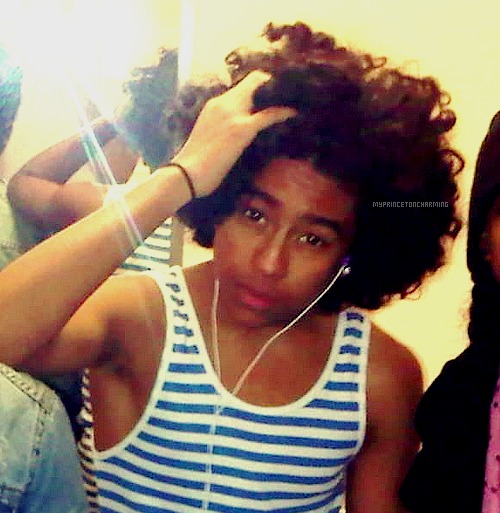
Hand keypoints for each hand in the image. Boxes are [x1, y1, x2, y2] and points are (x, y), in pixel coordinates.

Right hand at [171, 70, 296, 196]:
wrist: (185, 174)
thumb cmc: (194, 164)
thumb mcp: (208, 136)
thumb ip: (222, 128)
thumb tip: (235, 135)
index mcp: (213, 105)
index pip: (239, 88)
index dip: (257, 87)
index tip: (270, 94)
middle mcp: (222, 103)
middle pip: (252, 83)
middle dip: (270, 86)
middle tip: (287, 93)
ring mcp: (232, 114)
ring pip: (260, 93)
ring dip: (276, 96)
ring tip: (292, 100)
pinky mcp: (241, 129)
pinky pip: (268, 115)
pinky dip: (282, 112)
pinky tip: (293, 113)